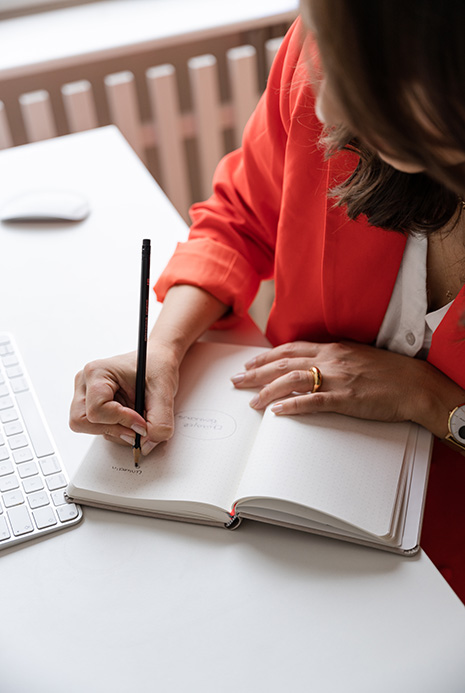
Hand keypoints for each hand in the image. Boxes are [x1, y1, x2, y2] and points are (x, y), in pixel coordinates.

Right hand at [70, 345, 179, 454]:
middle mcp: (86, 383)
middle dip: (113, 429)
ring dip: (116, 430)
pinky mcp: (93, 406)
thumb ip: (160, 421)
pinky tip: (132, 417)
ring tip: (138, 418)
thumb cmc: (157, 366)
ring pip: (87, 427)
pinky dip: (116, 429)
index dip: (121, 421)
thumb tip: (147, 444)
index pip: (96, 410)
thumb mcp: (164, 391)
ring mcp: (86, 395)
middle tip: (137, 428)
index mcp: (97, 372)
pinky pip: (97, 427)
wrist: (158, 361)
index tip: (142, 423)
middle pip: (82, 421)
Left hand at [230, 340, 459, 433]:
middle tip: (236, 380)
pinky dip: (291, 405)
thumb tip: (313, 366)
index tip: (250, 363)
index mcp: (332, 348)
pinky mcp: (345, 398)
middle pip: (283, 363)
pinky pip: (312, 401)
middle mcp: (330, 359)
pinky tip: (276, 412)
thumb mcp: (357, 356)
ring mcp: (336, 378)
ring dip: (267, 390)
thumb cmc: (388, 372)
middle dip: (256, 372)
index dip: (266, 357)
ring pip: (291, 380)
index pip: (290, 349)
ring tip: (251, 400)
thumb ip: (333, 359)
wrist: (414, 383)